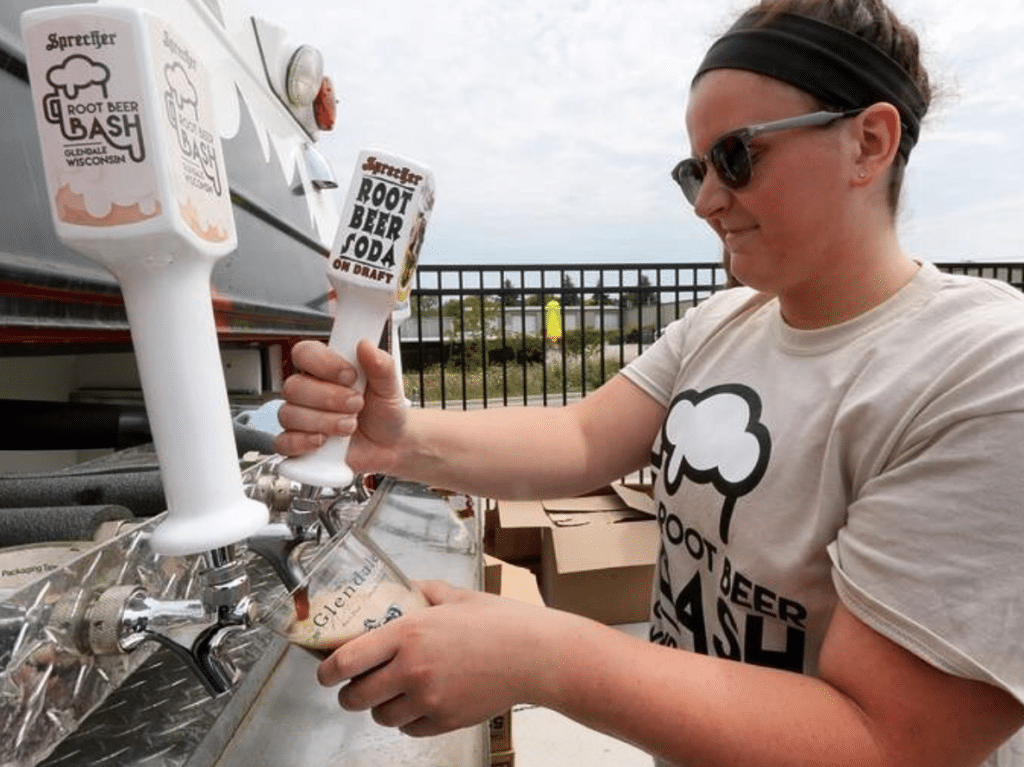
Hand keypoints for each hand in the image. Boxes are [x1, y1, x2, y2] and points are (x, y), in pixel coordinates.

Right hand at [274, 339, 406, 473]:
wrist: (392, 446)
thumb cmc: (385, 412)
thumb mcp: (389, 387)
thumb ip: (380, 366)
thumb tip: (366, 345)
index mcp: (326, 369)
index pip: (304, 353)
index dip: (323, 363)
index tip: (350, 375)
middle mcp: (308, 391)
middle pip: (293, 386)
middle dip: (328, 398)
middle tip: (356, 404)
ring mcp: (301, 418)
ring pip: (289, 414)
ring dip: (323, 421)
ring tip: (350, 426)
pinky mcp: (299, 444)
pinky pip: (284, 442)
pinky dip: (303, 442)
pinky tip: (323, 442)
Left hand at [316, 580, 559, 736]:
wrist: (535, 655)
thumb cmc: (500, 622)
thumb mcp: (456, 596)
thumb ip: (423, 591)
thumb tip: (403, 588)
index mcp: (408, 633)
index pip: (346, 661)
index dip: (326, 671)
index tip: (324, 672)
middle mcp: (412, 669)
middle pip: (355, 697)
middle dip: (349, 693)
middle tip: (356, 684)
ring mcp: (428, 699)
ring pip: (380, 716)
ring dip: (380, 707)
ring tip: (393, 692)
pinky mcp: (445, 720)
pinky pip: (409, 730)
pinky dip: (408, 720)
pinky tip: (419, 703)